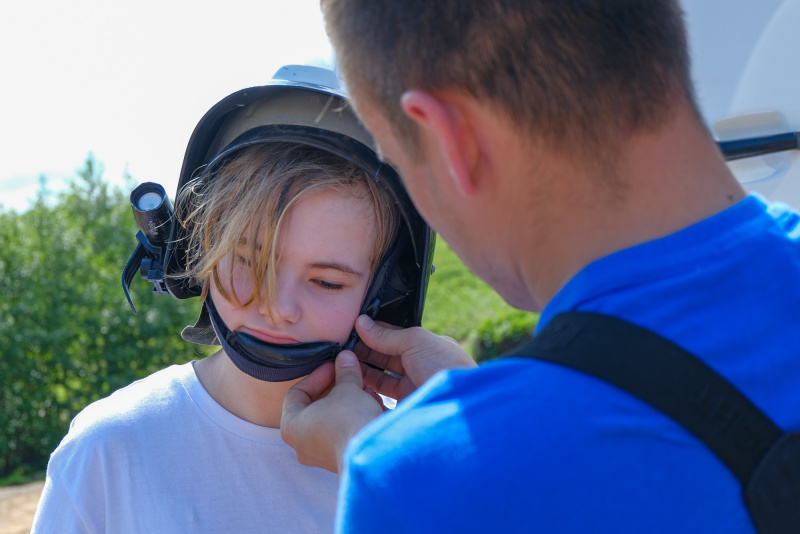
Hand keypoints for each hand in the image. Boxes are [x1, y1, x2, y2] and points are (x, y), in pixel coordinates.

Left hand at [281, 351, 383, 472]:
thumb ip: (345, 372)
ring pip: (331, 420)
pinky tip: (371, 406)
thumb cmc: (350, 421)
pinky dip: (354, 418)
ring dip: (347, 402)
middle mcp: (301, 444)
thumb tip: (346, 358)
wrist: (373, 456)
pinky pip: (343, 433)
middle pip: (314, 407)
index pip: (297, 393)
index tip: (334, 366)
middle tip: (350, 376)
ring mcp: (320, 455)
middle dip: (336, 388)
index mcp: (292, 425)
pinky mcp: (340, 460)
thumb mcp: (348, 388)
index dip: (317, 375)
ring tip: (365, 390)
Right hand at [354, 315, 476, 401]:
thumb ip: (387, 335)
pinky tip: (353, 385)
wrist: (460, 408)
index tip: (351, 332)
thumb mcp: (416, 341)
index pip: (395, 338)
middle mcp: (420, 368)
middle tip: (341, 349)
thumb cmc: (446, 367)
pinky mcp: (405, 409)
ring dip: (363, 372)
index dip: (374, 334)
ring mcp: (413, 389)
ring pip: (381, 379)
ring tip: (342, 365)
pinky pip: (381, 400)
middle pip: (386, 358)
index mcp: (427, 348)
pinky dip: (368, 393)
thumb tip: (361, 322)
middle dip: (364, 353)